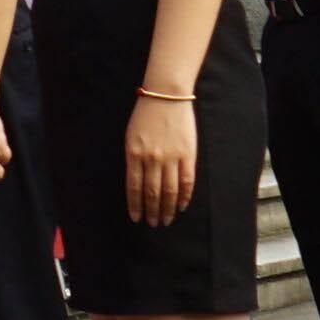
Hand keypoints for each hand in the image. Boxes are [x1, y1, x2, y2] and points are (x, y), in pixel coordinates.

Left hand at [125, 92, 198, 225]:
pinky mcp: (187, 155)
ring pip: (169, 190)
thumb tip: (137, 183)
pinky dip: (184, 196)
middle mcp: (152, 158)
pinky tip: (181, 206)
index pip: (134, 187)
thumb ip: (134, 159)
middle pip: (152, 192)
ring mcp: (171, 157)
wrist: (166, 96)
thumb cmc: (145, 115)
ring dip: (167, 208)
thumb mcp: (131, 136)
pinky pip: (186, 181)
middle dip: (152, 210)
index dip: (135, 204)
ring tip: (166, 220)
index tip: (136, 218)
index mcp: (134, 154)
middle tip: (153, 223)